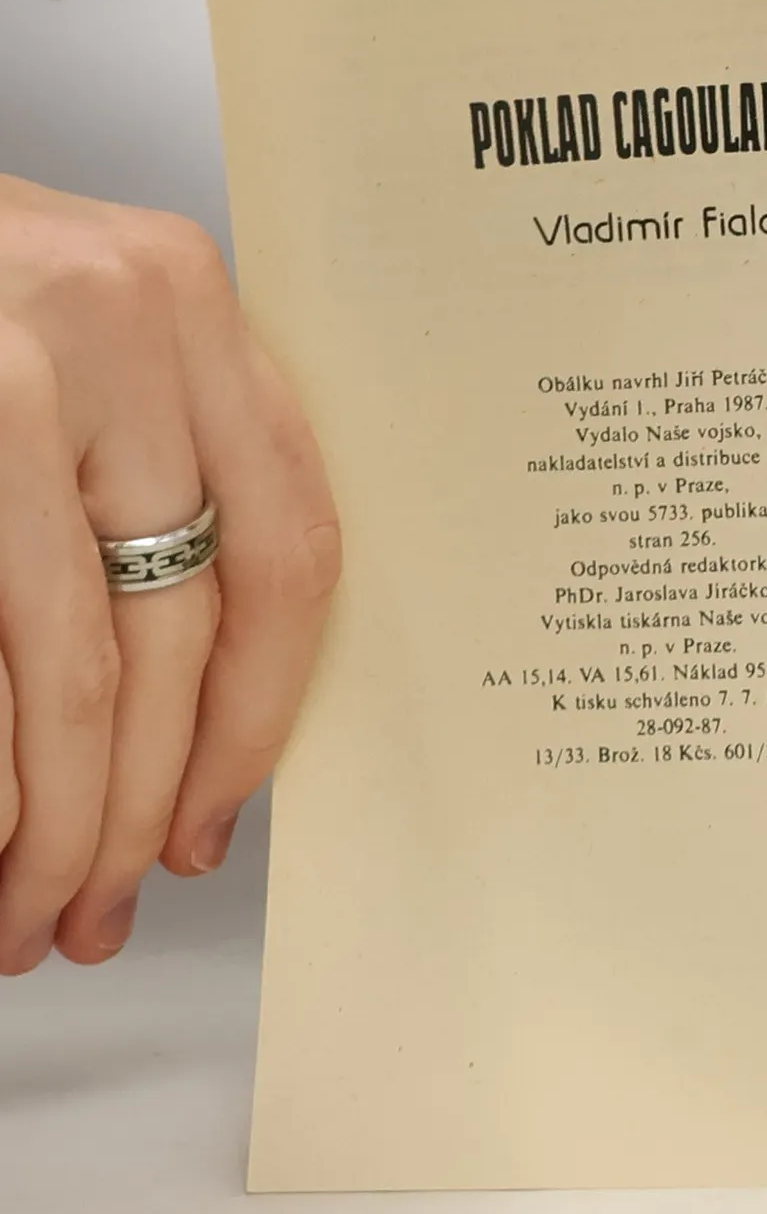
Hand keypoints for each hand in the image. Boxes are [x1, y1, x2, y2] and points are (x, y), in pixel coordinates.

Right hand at [0, 178, 338, 973]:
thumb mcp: (67, 342)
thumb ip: (147, 471)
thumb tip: (189, 716)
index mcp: (186, 305)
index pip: (291, 552)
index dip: (257, 716)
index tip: (217, 819)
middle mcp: (115, 323)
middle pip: (180, 633)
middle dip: (142, 803)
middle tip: (102, 903)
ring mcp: (6, 373)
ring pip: (75, 671)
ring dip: (57, 821)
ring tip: (29, 907)